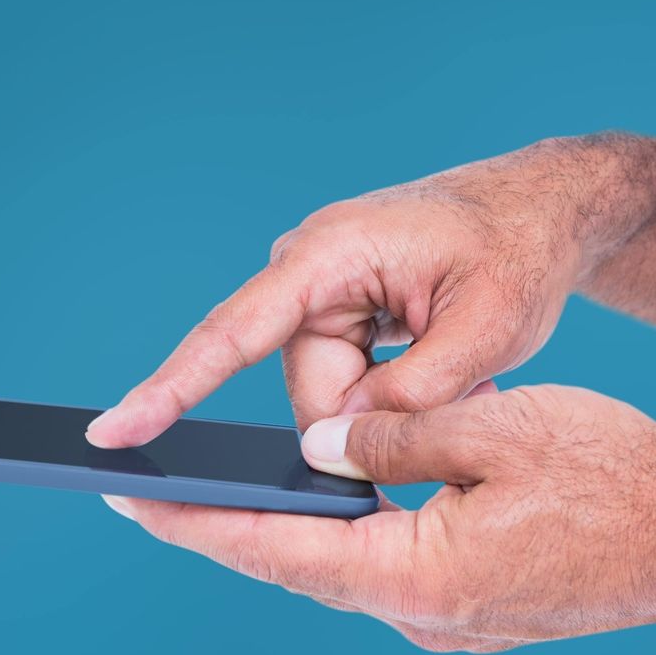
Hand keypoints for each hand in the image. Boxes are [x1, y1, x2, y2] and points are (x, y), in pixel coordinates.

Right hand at [86, 138, 633, 446]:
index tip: (111, 434)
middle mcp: (308, 271)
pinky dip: (396, 390)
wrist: (544, 207)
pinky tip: (449, 363)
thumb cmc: (519, 252)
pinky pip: (347, 379)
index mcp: (327, 256)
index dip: (168, 391)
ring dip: (395, 403)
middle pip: (308, 392)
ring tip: (467, 367)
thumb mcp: (486, 331)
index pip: (230, 334)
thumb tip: (335, 447)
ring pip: (332, 396)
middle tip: (463, 394)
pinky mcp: (339, 310)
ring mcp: (321, 292)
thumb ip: (409, 399)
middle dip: (375, 419)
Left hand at [105, 385, 655, 652]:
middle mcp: (422, 617)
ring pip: (344, 567)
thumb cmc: (617, 474)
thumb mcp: (495, 425)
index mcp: (417, 575)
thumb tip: (315, 447)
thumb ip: (392, 435)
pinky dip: (349, 534)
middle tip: (163, 487)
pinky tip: (333, 500)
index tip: (133, 498)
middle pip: (299, 566)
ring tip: (235, 484)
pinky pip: (388, 570)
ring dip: (294, 527)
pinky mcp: (472, 614)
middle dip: (229, 524)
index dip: (198, 520)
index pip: (277, 546)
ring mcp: (449, 625)